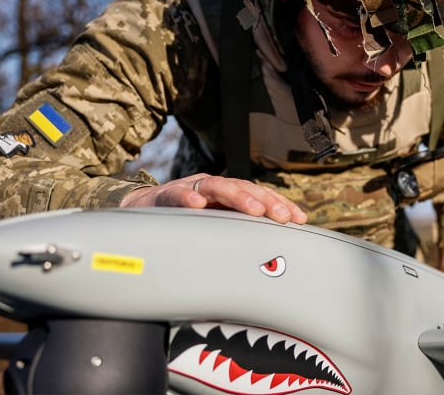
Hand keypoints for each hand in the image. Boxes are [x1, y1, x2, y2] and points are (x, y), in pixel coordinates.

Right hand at [120, 174, 307, 224]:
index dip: (281, 205)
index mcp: (229, 196)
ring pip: (218, 186)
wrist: (143, 211)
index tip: (300, 219)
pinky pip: (178, 193)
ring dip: (238, 197)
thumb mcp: (216, 227)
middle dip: (266, 202)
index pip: (260, 196)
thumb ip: (239, 234)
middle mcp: (214, 188)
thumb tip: (272, 257)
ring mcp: (192, 188)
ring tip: (254, 209)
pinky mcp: (166, 194)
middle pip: (245, 188)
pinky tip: (198, 205)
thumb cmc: (185, 221)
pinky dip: (188, 197)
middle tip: (282, 217)